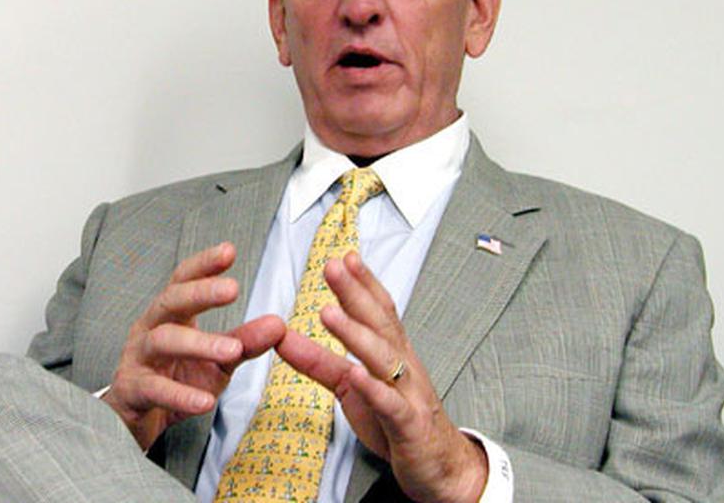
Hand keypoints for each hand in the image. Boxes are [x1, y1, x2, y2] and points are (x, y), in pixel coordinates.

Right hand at [103, 242, 284, 450]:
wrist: (139, 421)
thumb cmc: (177, 379)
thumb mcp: (218, 361)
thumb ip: (245, 342)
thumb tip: (278, 324)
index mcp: (171, 315)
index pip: (184, 280)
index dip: (204, 265)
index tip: (229, 250)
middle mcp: (150, 329)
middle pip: (170, 301)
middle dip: (200, 292)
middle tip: (234, 289)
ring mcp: (137, 359)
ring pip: (162, 341)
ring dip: (197, 344)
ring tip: (231, 350)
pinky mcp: (131, 391)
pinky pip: (154, 389)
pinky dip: (180, 395)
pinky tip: (204, 402)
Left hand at [276, 252, 486, 502]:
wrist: (440, 465)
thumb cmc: (398, 419)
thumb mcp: (349, 386)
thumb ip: (317, 362)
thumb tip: (283, 338)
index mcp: (393, 353)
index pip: (380, 310)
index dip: (363, 283)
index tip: (344, 257)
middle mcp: (404, 366)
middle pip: (380, 323)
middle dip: (356, 293)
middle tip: (333, 267)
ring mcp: (408, 394)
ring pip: (383, 358)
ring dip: (356, 333)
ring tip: (329, 312)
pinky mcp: (408, 425)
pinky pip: (390, 404)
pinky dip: (373, 389)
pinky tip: (356, 374)